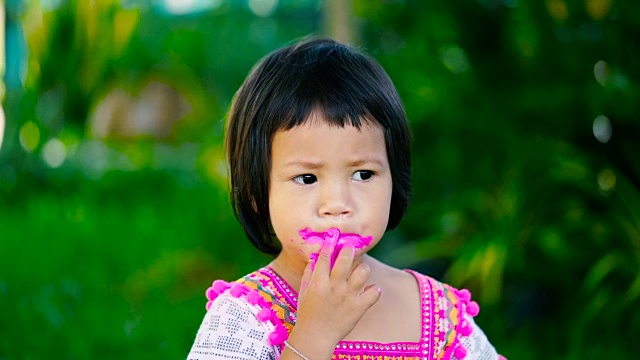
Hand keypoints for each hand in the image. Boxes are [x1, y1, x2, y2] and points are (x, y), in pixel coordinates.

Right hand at [284, 241, 380, 358]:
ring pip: (363, 272)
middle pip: (346, 259)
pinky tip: (370, 289)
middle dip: (349, 249)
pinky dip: (374, 290)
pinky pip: (374, 293)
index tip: (334, 237)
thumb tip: (316, 255)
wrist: (316, 336)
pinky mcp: (359, 307)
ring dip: (362, 268)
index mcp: (319, 282)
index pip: (326, 256)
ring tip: (360, 271)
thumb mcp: (304, 290)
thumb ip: (310, 272)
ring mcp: (348, 296)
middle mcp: (335, 286)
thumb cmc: (307, 312)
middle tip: (350, 247)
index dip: (330, 244)